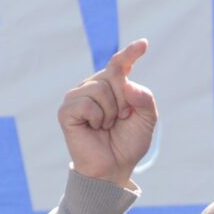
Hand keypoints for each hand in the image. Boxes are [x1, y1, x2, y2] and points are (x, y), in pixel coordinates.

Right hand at [58, 39, 157, 188]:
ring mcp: (78, 97)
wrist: (113, 168)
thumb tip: (127, 83)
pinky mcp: (67, 111)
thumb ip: (145, 99)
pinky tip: (94, 128)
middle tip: (121, 118)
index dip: (130, 53)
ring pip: (100, 88)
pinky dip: (97, 117)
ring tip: (107, 125)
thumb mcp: (147, 120)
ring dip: (111, 111)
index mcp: (113, 86)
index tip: (143, 45)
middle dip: (124, 100)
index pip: (120, 63)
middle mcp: (93, 86)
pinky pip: (86, 103)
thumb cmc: (128, 144)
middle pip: (114, 74)